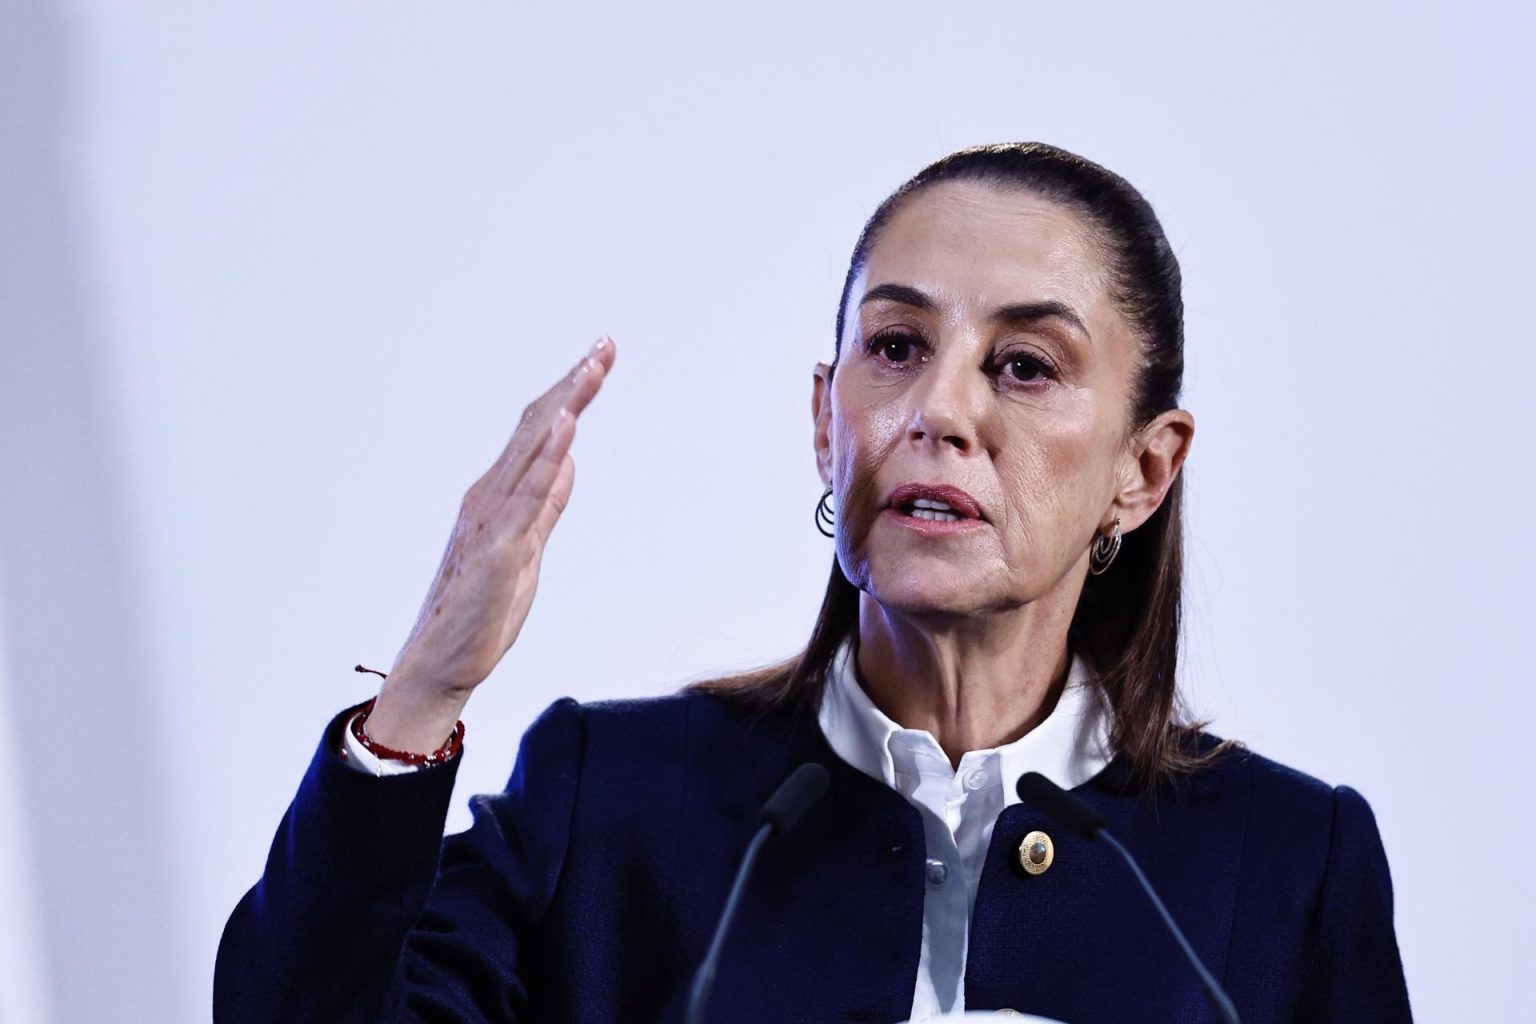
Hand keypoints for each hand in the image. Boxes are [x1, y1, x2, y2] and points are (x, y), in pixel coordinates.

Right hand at [368, 337, 615, 748]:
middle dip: (573, 383)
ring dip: (566, 404)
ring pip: (533, 449)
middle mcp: (491, 495)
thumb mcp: (529, 548)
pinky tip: (566, 427)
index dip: (571, 393)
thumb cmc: (480, 611)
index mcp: (499, 494)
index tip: (599, 356)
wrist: (443, 665)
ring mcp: (494, 519)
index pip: (539, 430)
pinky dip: (548, 456)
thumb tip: (568, 462)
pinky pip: (527, 495)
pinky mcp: (501, 549)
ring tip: (592, 367)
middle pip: (537, 425)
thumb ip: (546, 505)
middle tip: (605, 345)